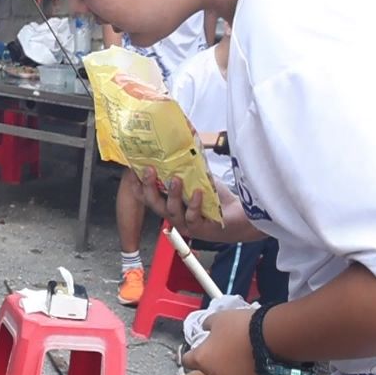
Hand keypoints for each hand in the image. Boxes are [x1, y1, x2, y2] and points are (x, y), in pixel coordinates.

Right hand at [134, 168, 258, 241]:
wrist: (241, 217)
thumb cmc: (218, 201)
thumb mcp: (200, 180)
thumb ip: (188, 169)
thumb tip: (181, 144)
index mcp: (171, 204)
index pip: (148, 196)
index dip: (138, 184)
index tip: (134, 168)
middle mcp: (175, 216)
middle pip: (154, 204)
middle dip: (149, 187)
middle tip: (149, 170)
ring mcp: (186, 225)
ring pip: (171, 211)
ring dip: (172, 194)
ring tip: (176, 180)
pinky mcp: (200, 229)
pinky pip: (192, 217)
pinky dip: (194, 204)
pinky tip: (198, 192)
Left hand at [180, 308, 269, 374]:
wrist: (272, 338)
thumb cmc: (244, 327)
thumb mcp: (219, 318)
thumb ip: (207, 325)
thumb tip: (207, 327)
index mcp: (202, 358)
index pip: (187, 360)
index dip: (192, 353)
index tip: (198, 348)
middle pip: (209, 368)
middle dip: (216, 358)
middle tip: (228, 344)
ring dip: (232, 366)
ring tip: (245, 349)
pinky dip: (249, 372)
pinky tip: (256, 358)